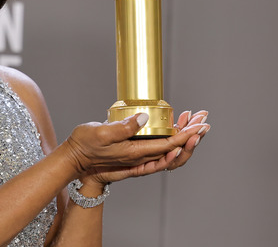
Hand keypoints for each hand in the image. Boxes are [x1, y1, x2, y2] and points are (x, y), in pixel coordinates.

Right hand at [80, 110, 209, 184]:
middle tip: (203, 119)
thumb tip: (144, 118)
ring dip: (184, 137)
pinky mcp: (133, 153)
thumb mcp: (101, 132)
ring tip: (191, 121)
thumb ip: (123, 126)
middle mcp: (140, 158)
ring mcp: (138, 157)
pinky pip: (159, 151)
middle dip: (192, 134)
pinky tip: (172, 130)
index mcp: (135, 153)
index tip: (200, 125)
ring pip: (169, 151)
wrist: (74, 160)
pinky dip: (171, 141)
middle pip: (175, 150)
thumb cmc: (84, 145)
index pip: (169, 145)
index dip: (187, 135)